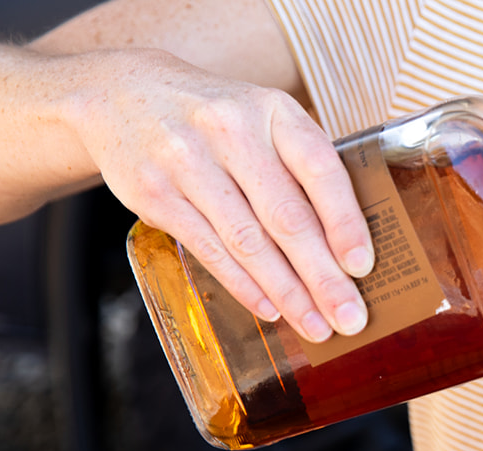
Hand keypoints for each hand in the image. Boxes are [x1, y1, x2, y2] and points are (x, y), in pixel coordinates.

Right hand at [74, 49, 372, 341]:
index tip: (362, 267)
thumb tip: (347, 249)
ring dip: (287, 292)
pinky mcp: (156, 194)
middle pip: (286, 216)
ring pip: (248, 241)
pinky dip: (244, 285)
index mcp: (272, 111)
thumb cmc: (215, 119)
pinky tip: (271, 309)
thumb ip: (301, 168)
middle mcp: (230, 131)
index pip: (319, 169)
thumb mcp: (262, 120)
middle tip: (349, 318)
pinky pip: (210, 250)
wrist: (120, 92)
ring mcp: (187, 162)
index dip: (344, 222)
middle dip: (323, 276)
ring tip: (315, 325)